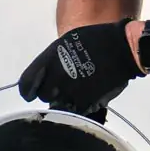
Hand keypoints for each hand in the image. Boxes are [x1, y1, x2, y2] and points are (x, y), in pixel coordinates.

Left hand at [18, 21, 140, 118]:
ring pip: (58, 105)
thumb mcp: (67, 42)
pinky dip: (78, 106)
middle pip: (43, 96)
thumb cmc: (96, 39)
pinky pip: (74, 111)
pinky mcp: (85, 103)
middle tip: (63, 86)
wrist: (123, 49)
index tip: (31, 93)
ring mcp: (70, 92)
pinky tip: (87, 96)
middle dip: (50, 93)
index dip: (27, 90)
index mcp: (49, 59)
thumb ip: (53, 60)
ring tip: (77, 90)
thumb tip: (46, 74)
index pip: (26, 83)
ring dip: (65, 100)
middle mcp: (56, 77)